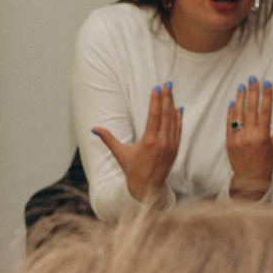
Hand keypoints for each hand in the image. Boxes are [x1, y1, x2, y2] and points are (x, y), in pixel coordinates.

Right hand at [91, 84, 182, 206]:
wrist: (148, 188)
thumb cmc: (132, 170)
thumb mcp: (120, 154)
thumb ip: (108, 139)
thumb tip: (93, 128)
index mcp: (149, 142)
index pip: (154, 115)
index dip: (156, 100)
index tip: (156, 88)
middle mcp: (162, 143)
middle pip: (166, 114)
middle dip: (166, 98)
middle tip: (166, 84)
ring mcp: (170, 146)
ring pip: (173, 120)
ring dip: (172, 105)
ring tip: (171, 92)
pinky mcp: (175, 149)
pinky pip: (178, 130)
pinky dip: (178, 119)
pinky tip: (178, 108)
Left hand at [224, 76, 272, 200]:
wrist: (249, 182)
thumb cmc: (266, 165)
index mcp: (263, 136)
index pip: (265, 111)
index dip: (266, 96)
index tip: (267, 84)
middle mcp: (250, 136)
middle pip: (251, 109)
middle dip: (252, 92)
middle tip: (252, 79)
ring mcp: (238, 139)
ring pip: (238, 115)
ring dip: (240, 99)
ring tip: (241, 86)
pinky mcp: (229, 142)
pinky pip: (229, 124)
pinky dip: (231, 113)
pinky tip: (233, 103)